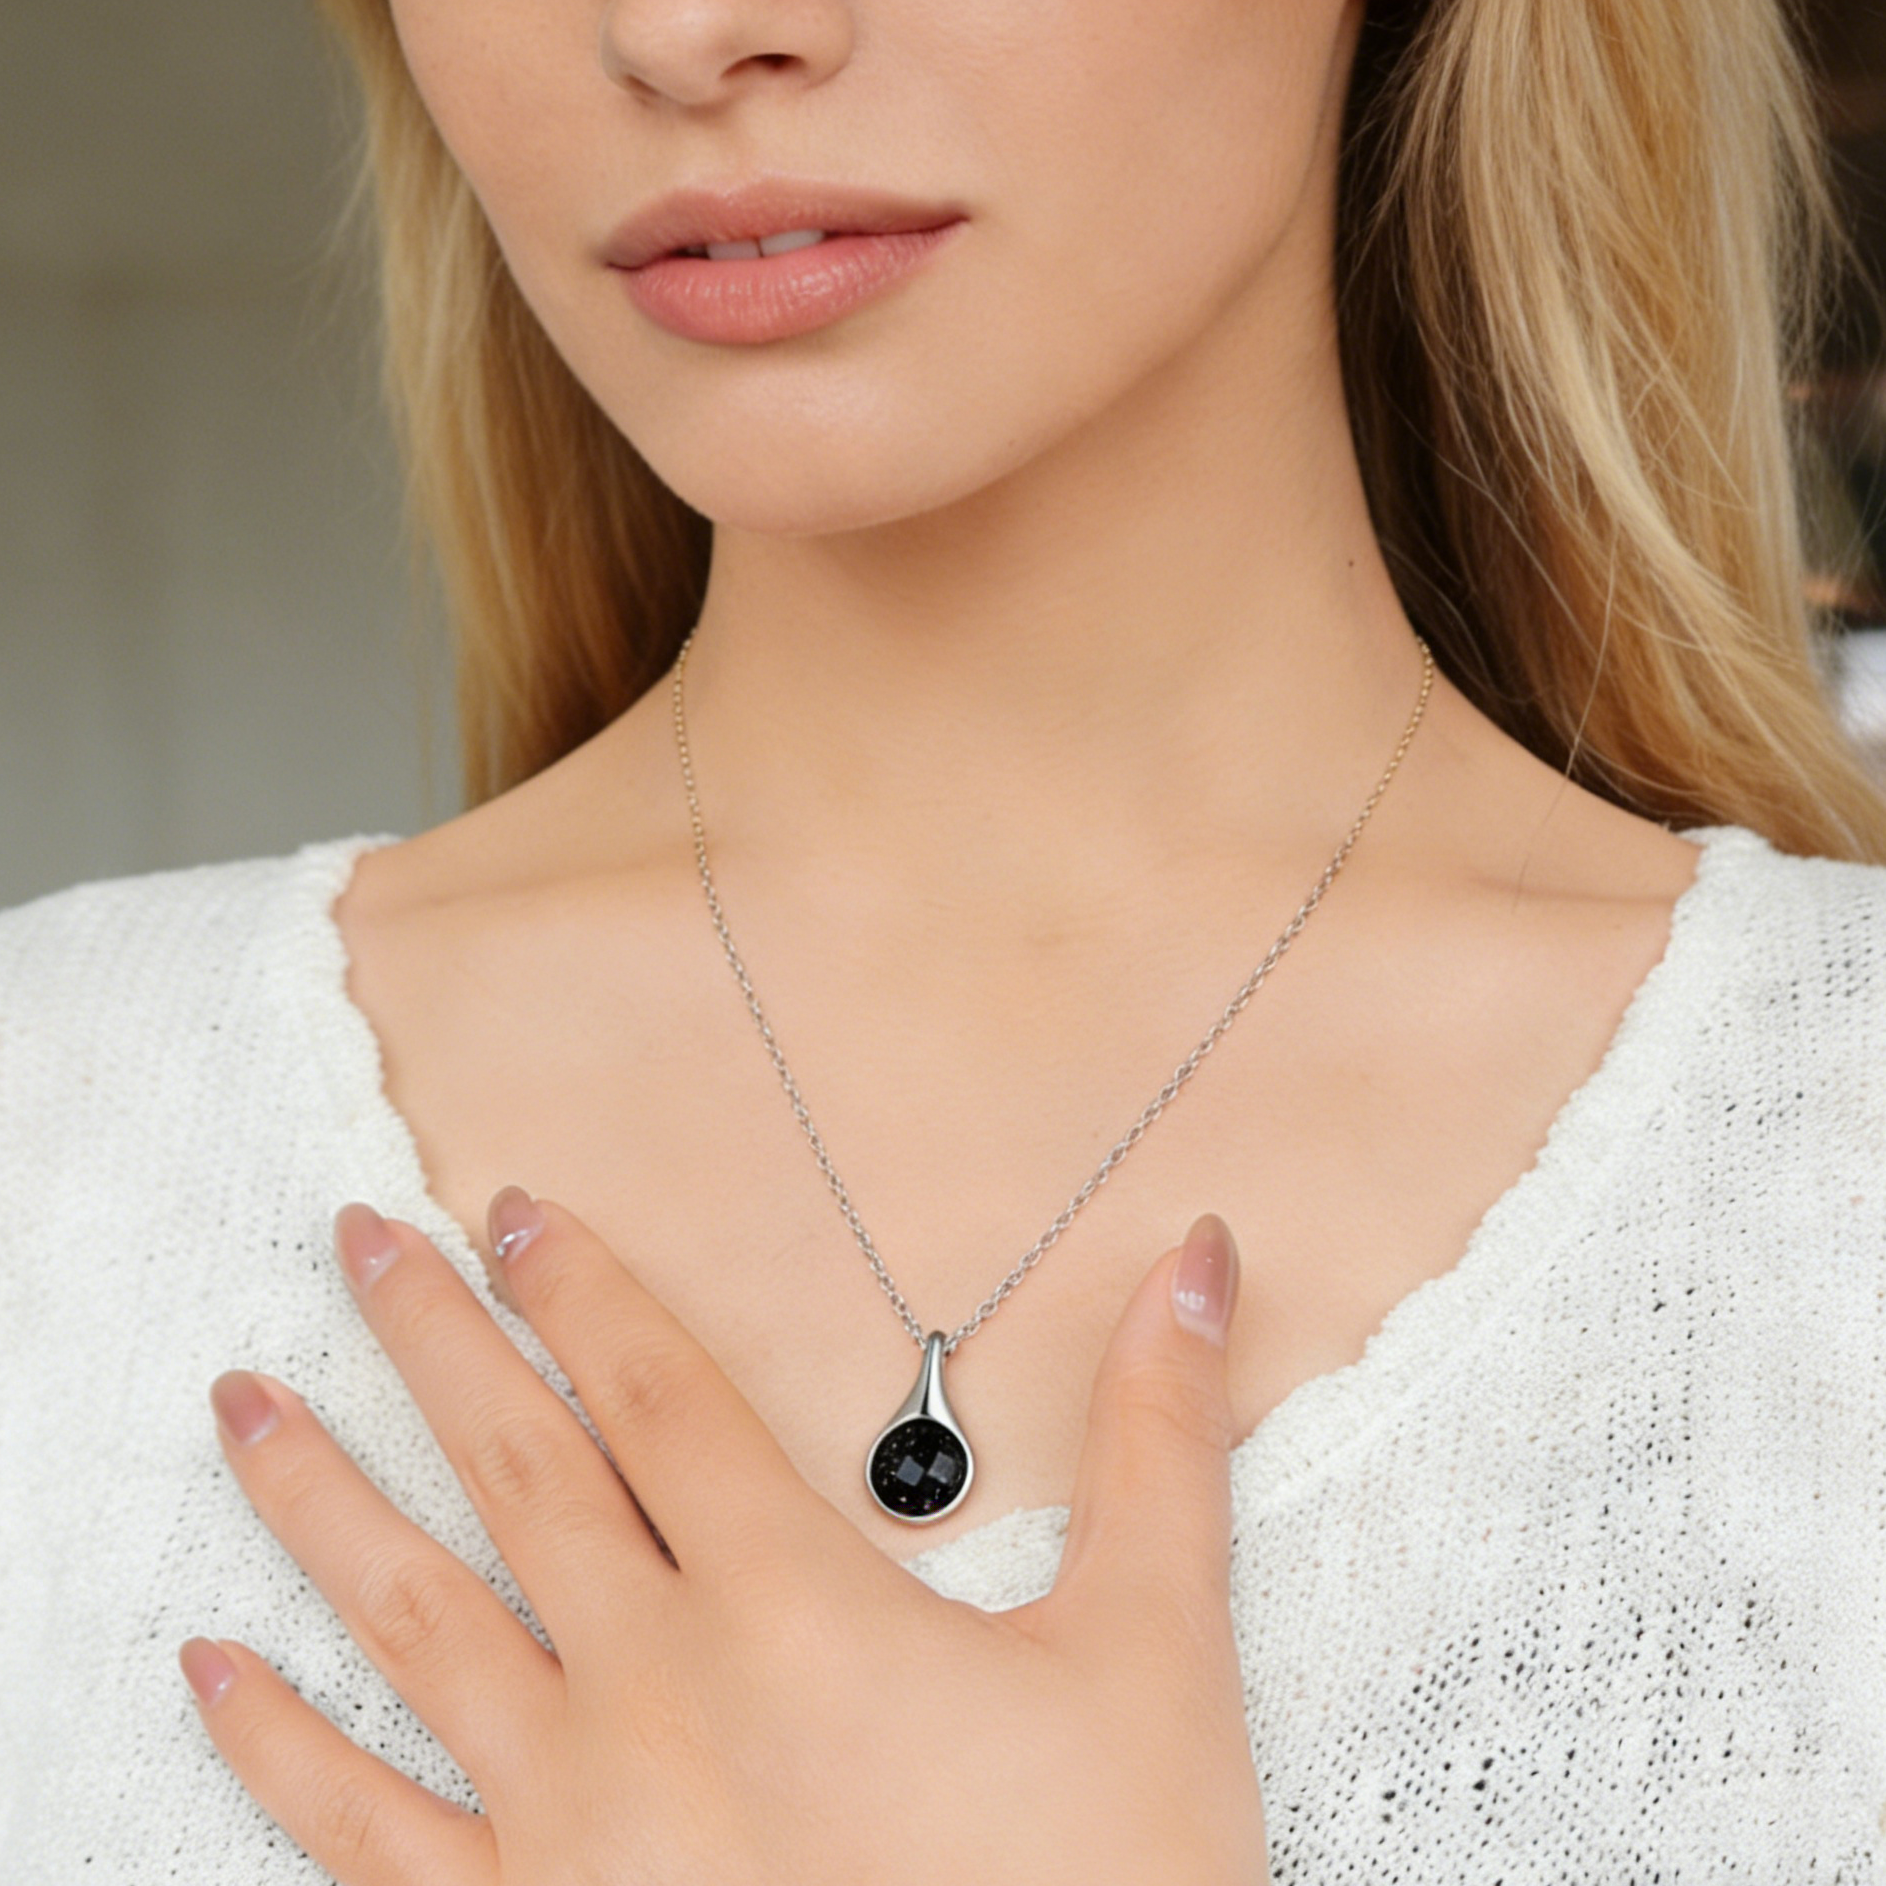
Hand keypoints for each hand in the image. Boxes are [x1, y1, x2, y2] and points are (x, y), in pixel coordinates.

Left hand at [183, 1189, 1269, 1884]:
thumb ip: (1160, 1441)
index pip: (657, 1393)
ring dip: (317, 1501)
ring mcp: (567, 1822)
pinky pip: (367, 1832)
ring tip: (241, 1403)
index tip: (509, 1206)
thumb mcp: (1157, 1651)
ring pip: (414, 1622)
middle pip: (519, 1470)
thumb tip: (1195, 1255)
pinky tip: (210, 1671)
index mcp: (789, 1605)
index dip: (581, 1286)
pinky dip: (279, 1748)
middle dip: (432, 1340)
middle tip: (358, 1238)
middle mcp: (651, 1689)